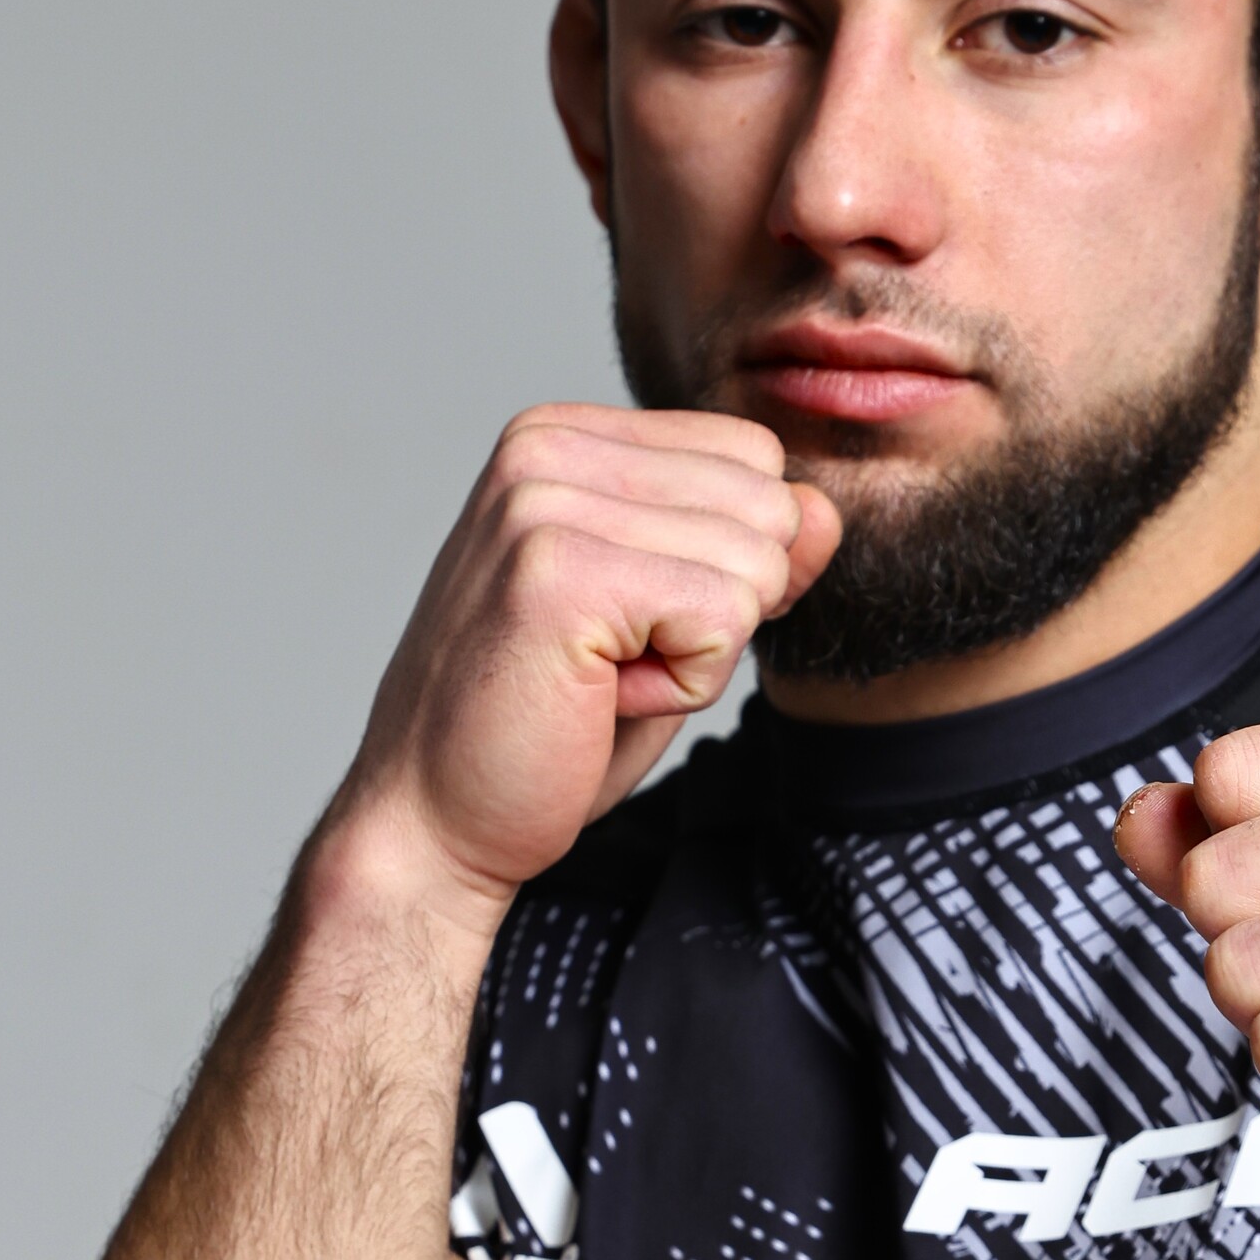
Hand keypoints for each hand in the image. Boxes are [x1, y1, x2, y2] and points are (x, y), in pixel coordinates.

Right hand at [336, 406, 839, 931]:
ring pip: (756, 564)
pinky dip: (684, 687)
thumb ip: (748, 555)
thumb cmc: (547, 729)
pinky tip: (597, 700)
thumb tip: (824, 510)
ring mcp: (544, 502)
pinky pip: (725, 620)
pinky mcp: (559, 571)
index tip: (627, 623)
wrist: (435, 823)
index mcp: (565, 436)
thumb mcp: (671, 624)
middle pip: (767, 504)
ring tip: (599, 682)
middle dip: (722, 611)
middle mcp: (546, 447)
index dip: (729, 564)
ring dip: (700, 654)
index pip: (750, 457)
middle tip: (612, 664)